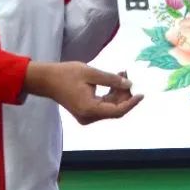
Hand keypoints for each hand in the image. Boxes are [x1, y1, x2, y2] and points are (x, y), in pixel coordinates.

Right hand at [24, 61, 142, 124]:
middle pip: (114, 109)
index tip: (142, 94)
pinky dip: (110, 94)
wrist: (47, 80)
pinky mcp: (85, 112)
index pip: (117, 111)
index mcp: (90, 109)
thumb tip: (129, 84)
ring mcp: (86, 116)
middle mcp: (89, 117)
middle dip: (124, 93)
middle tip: (127, 74)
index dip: (131, 103)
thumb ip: (111, 79)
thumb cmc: (67, 74)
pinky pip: (102, 105)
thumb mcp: (91, 72)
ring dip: (118, 92)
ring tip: (122, 73)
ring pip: (110, 107)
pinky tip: (114, 79)